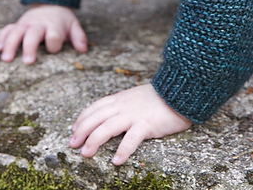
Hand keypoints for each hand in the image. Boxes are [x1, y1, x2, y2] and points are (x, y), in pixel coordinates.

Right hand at [0, 4, 87, 63]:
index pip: (54, 35)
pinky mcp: (17, 25)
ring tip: (6, 59)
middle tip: (28, 62)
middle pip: (33, 34)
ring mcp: (26, 24)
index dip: (54, 43)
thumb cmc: (62, 21)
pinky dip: (2, 38)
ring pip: (16, 32)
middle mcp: (39, 24)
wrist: (50, 4)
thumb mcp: (73, 25)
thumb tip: (83, 50)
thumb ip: (79, 37)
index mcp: (54, 25)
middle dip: (30, 47)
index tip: (53, 50)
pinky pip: (7, 30)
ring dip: (10, 45)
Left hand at [69, 83, 191, 164]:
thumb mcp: (137, 96)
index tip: (73, 129)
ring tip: (86, 153)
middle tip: (72, 144)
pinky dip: (122, 151)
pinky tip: (116, 161)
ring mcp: (134, 114)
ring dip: (94, 141)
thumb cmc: (161, 97)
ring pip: (107, 127)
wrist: (180, 91)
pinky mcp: (146, 124)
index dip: (82, 118)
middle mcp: (123, 105)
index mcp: (121, 98)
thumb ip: (124, 104)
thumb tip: (113, 113)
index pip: (96, 107)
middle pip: (96, 117)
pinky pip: (131, 139)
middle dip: (82, 131)